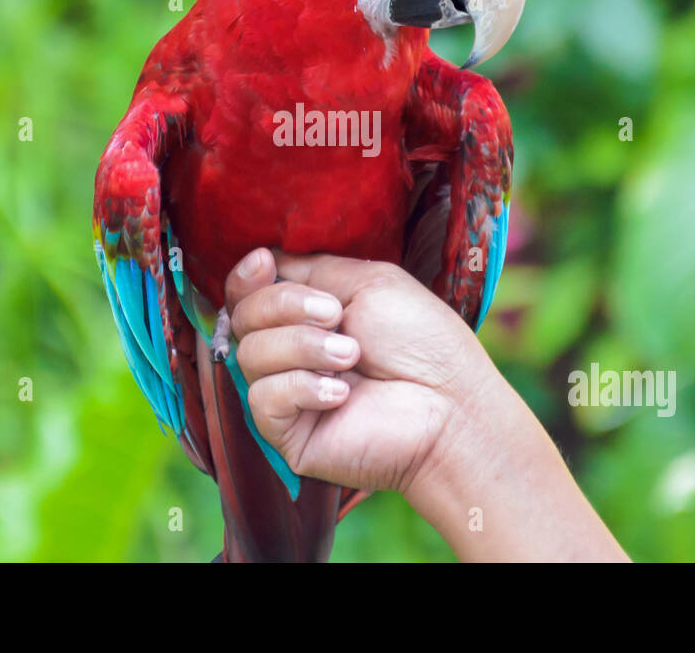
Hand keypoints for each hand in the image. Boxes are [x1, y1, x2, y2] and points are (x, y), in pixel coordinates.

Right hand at [224, 248, 628, 561]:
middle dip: (285, 305)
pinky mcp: (288, 434)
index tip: (263, 263)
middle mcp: (292, 353)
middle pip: (243, 317)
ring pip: (251, 354)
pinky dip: (301, 388)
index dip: (246, 277)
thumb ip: (312, 270)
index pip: (249, 293)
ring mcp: (288, 394)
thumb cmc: (423, 342)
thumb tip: (264, 259)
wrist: (450, 406)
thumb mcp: (369, 283)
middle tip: (335, 315)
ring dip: (303, 347)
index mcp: (308, 315)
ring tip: (351, 356)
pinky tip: (341, 394)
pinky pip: (263, 399)